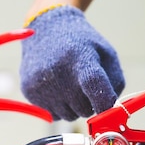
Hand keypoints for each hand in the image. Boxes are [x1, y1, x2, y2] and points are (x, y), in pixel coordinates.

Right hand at [20, 5, 124, 120]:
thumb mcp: (106, 54)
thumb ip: (115, 83)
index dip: (104, 103)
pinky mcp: (29, 91)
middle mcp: (59, 72)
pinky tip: (56, 87)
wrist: (47, 28)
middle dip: (89, 103)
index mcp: (81, 58)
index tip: (108, 108)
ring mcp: (41, 83)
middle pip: (84, 109)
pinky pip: (53, 115)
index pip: (94, 86)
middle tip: (85, 86)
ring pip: (69, 116)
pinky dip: (58, 106)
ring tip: (69, 83)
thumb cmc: (83, 44)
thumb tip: (112, 111)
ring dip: (73, 106)